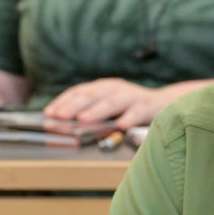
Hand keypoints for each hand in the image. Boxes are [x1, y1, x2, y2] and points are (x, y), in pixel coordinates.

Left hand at [43, 78, 168, 126]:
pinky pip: (137, 112)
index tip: (49, 113)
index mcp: (102, 88)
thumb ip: (89, 114)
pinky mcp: (148, 106)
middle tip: (60, 116)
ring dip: (96, 110)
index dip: (62, 102)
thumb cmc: (130, 109)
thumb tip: (64, 126)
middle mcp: (114, 89)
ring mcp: (131, 96)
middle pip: (91, 95)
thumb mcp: (108, 108)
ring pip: (112, 102)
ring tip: (83, 119)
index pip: (78, 92)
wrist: (164, 104)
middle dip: (73, 106)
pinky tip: (121, 125)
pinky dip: (129, 118)